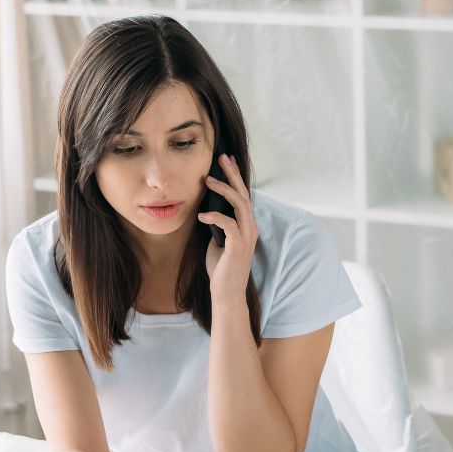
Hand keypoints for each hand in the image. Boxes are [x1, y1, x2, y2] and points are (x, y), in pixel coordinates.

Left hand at [198, 153, 256, 299]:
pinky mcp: (238, 247)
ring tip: (208, 180)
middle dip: (233, 174)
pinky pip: (228, 224)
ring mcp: (246, 237)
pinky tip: (202, 216)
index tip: (226, 161)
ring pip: (240, 205)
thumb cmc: (221, 268)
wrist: (226, 293)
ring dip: (224, 190)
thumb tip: (208, 209)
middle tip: (222, 157)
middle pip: (244, 194)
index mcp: (247, 226)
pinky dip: (215, 217)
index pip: (243, 196)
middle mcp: (250, 228)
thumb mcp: (218, 241)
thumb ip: (218, 225)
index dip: (236, 177)